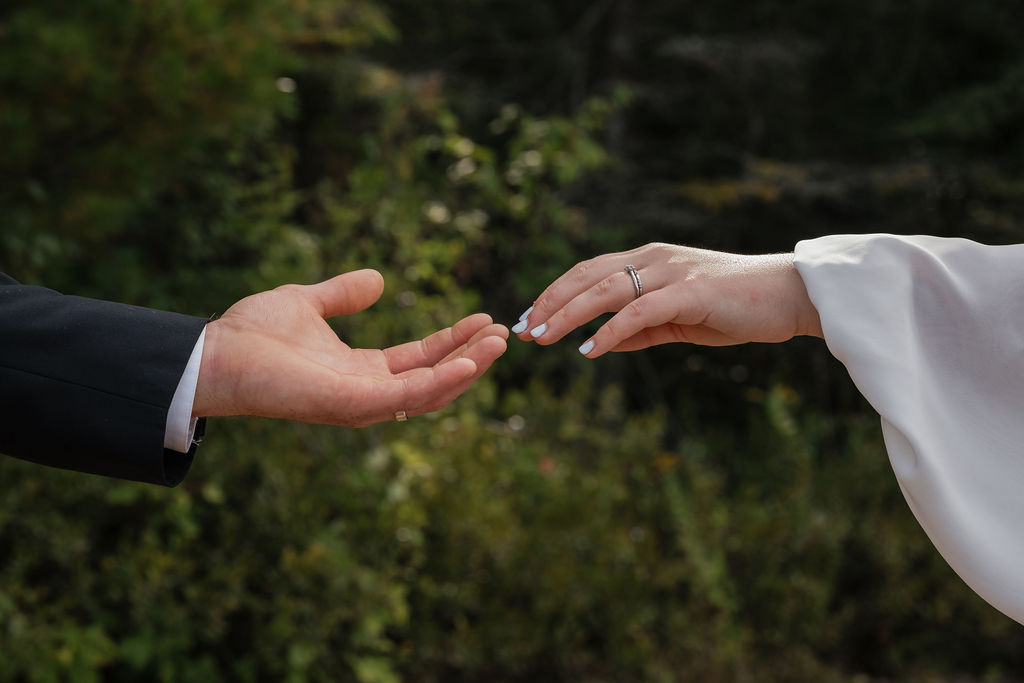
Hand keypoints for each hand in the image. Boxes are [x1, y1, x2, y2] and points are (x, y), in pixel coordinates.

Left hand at [193, 269, 507, 424]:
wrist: (215, 352)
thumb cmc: (252, 333)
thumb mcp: (307, 301)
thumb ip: (343, 294)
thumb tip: (378, 280)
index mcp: (359, 370)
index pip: (418, 359)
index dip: (451, 340)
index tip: (481, 318)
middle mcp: (366, 392)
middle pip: (432, 377)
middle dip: (468, 356)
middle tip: (502, 333)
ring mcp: (361, 403)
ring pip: (429, 392)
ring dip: (466, 369)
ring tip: (497, 344)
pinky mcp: (351, 406)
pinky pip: (406, 397)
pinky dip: (440, 382)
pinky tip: (466, 362)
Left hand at [512, 242, 821, 356]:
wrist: (791, 296)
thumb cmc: (736, 307)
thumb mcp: (679, 320)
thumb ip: (641, 328)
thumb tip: (601, 343)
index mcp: (649, 259)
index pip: (589, 271)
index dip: (555, 293)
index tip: (529, 318)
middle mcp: (655, 258)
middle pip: (587, 275)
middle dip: (550, 302)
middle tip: (523, 329)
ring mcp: (672, 272)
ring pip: (606, 290)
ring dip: (568, 315)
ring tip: (543, 337)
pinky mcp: (691, 292)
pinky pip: (640, 311)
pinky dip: (611, 330)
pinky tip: (589, 349)